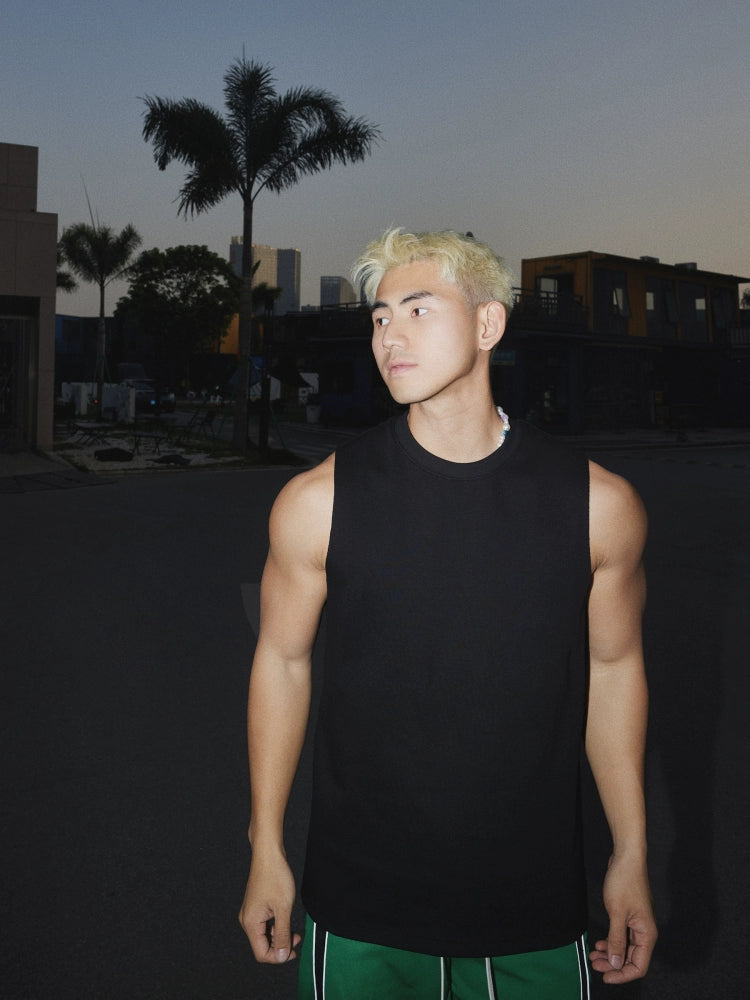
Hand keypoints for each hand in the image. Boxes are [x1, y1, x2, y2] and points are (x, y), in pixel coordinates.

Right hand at [238, 849, 300, 963]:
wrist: (268, 854)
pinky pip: (265, 924)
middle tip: (297, 939)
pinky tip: (286, 920)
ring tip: (294, 929)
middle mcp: (247, 920)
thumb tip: (282, 956)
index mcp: (250, 923)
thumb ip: (282, 934)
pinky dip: (276, 926)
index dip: (278, 957)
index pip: (261, 953)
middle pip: (262, 945)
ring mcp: (250, 913)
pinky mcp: (255, 906)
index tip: (294, 952)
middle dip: (280, 946)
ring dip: (280, 935)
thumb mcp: (283, 909)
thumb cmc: (275, 877)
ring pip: (265, 935)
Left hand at [589, 854, 656, 983]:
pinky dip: (611, 942)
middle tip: (594, 964)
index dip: (623, 975)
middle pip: (631, 959)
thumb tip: (615, 964)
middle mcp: (644, 932)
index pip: (639, 966)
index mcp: (647, 934)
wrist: (626, 858)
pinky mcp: (628, 916)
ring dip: (610, 954)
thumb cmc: (624, 882)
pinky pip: (621, 936)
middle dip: (613, 965)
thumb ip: (616, 940)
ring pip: (624, 948)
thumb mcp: (617, 913)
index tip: (605, 976)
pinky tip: (600, 943)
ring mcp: (636, 924)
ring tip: (594, 955)